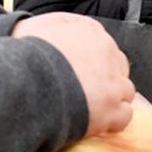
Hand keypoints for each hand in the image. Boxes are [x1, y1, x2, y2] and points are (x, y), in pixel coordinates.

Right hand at [12, 13, 134, 135]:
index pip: (102, 44)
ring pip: (125, 90)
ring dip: (112, 99)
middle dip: (107, 78)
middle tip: (87, 89)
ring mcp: (113, 82)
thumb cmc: (27, 54)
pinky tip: (99, 125)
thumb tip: (56, 32)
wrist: (29, 81)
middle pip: (118, 65)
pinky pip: (124, 116)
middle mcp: (107, 52)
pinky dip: (112, 122)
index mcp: (90, 31)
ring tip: (93, 109)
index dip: (93, 60)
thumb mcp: (37, 27)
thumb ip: (55, 26)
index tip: (82, 70)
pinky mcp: (111, 109)